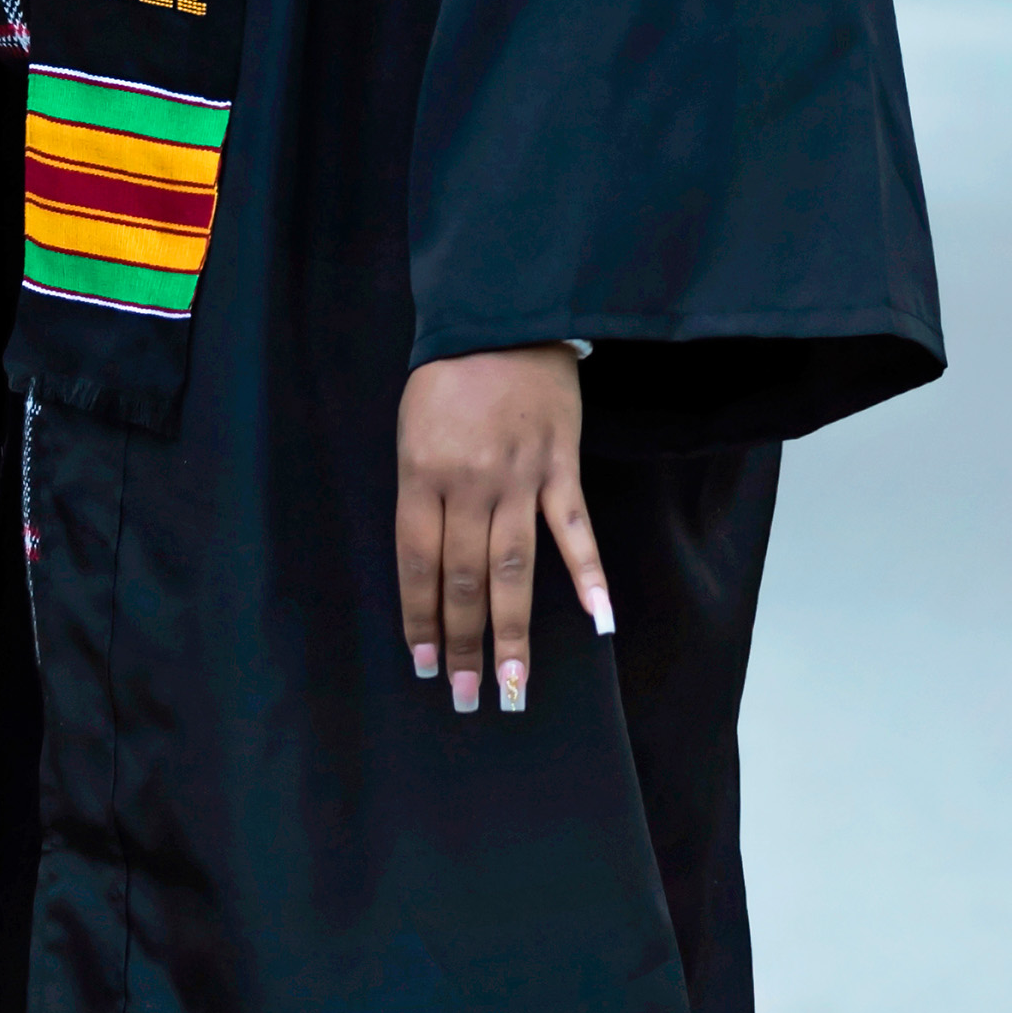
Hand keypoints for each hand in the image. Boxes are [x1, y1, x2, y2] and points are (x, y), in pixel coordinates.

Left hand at [395, 348, 613, 720]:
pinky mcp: (561, 466)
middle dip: (465, 643)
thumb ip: (422, 494)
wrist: (501, 317)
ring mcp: (521, 478)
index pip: (418, 565)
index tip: (424, 665)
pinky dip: (589, 576)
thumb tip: (431, 566)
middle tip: (468, 695)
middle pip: (465, 579)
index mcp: (423, 475)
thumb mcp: (412, 431)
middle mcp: (471, 484)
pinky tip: (598, 620)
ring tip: (516, 684)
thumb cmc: (447, 377)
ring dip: (515, 631)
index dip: (421, 620)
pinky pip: (574, 530)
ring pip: (515, 569)